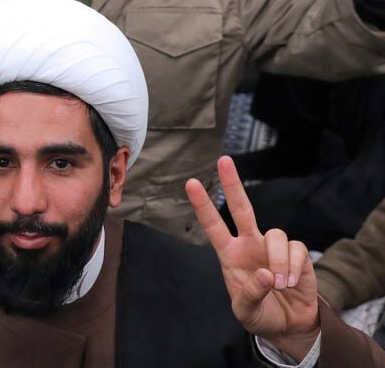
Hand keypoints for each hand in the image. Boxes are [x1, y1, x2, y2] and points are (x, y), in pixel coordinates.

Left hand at [187, 157, 319, 360]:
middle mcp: (250, 245)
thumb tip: (266, 273)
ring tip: (280, 284)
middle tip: (223, 160)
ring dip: (279, 261)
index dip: (202, 205)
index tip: (189, 182)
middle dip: (233, 184)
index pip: (213, 225)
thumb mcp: (246, 311)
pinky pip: (297, 249)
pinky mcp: (297, 255)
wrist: (289, 326)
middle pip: (241, 207)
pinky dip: (294, 267)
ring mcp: (273, 247)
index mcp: (229, 255)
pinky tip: (292, 282)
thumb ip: (251, 294)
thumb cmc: (261, 315)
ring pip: (276, 234)